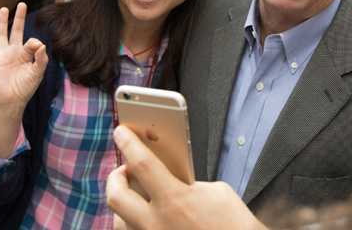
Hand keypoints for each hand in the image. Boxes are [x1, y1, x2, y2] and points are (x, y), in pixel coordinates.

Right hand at [0, 2, 47, 108]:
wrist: (12, 100)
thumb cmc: (26, 88)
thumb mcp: (37, 73)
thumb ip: (40, 59)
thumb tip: (41, 44)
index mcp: (25, 54)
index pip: (31, 41)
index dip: (34, 42)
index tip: (37, 47)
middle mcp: (13, 51)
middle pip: (16, 30)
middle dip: (19, 17)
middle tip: (22, 4)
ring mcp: (1, 55)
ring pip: (0, 35)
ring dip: (1, 22)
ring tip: (3, 9)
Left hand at [106, 125, 268, 229]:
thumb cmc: (236, 225)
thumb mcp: (216, 193)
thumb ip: (187, 182)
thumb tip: (170, 180)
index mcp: (175, 201)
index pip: (141, 163)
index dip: (128, 143)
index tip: (120, 131)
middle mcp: (157, 224)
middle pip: (116, 196)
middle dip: (115, 177)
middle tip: (125, 168)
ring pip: (119, 222)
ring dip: (124, 205)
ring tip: (134, 195)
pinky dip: (133, 224)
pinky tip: (145, 218)